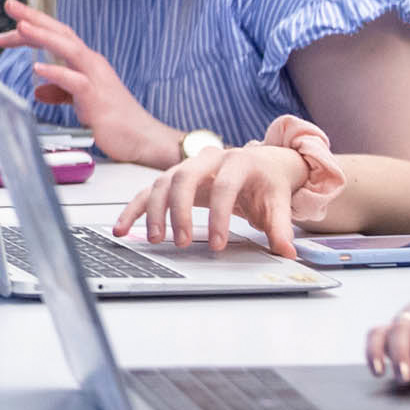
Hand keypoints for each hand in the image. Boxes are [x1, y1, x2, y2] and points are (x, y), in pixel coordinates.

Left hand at [0, 0, 176, 164]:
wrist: (143, 139)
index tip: (12, 19)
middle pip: (61, 33)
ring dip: (44, 36)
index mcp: (86, 63)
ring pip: (69, 49)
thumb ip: (61, 92)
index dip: (35, 25)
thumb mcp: (81, 102)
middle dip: (34, 18)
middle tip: (10, 5)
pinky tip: (38, 68)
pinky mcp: (97, 100)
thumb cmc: (115, 120)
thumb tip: (39, 90)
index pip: (58, 36)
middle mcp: (92, 65)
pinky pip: (76, 82)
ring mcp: (96, 79)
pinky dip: (57, 73)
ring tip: (20, 26)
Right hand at [113, 117, 314, 253]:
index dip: (220, 216)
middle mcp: (208, 159)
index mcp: (238, 161)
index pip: (225, 186)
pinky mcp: (172, 178)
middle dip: (179, 211)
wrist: (262, 163)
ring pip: (162, 183)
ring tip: (156, 239)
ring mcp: (186, 166)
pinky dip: (133, 209)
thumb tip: (287, 251)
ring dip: (154, 211)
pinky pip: (147, 191)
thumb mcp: (278, 202)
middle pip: (184, 178)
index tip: (217, 244)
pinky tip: (122, 229)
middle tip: (180, 242)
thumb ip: (280, 227)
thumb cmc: (267, 183)